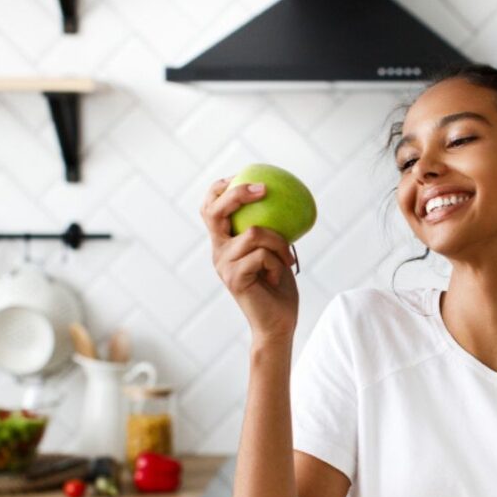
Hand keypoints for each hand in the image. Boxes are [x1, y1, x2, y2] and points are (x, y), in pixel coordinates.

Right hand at [201, 176, 299, 342]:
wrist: (278, 322)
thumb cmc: (279, 286)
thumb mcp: (276, 250)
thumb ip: (271, 229)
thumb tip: (284, 197)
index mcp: (224, 242)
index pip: (210, 208)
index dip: (219, 188)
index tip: (240, 174)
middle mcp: (218, 251)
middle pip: (215, 211)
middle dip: (237, 194)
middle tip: (263, 189)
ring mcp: (223, 265)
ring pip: (255, 233)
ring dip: (279, 243)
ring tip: (287, 258)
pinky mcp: (234, 278)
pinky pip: (262, 255)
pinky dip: (277, 262)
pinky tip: (277, 276)